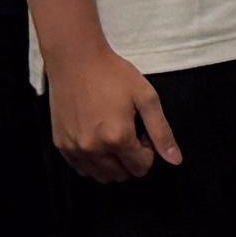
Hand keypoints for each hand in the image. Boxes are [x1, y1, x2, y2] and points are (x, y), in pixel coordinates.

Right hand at [45, 46, 182, 181]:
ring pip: (101, 176)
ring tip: (113, 137)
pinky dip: (93, 163)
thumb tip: (175, 161)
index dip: (148, 151)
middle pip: (122, 175)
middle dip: (131, 159)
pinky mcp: (60, 144)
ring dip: (113, 165)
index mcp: (118, 138)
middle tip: (129, 132)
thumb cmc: (114, 75)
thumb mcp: (146, 98)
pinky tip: (97, 140)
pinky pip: (81, 168)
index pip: (141, 167)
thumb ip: (162, 132)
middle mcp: (94, 149)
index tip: (142, 131)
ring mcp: (74, 148)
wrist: (76, 60)